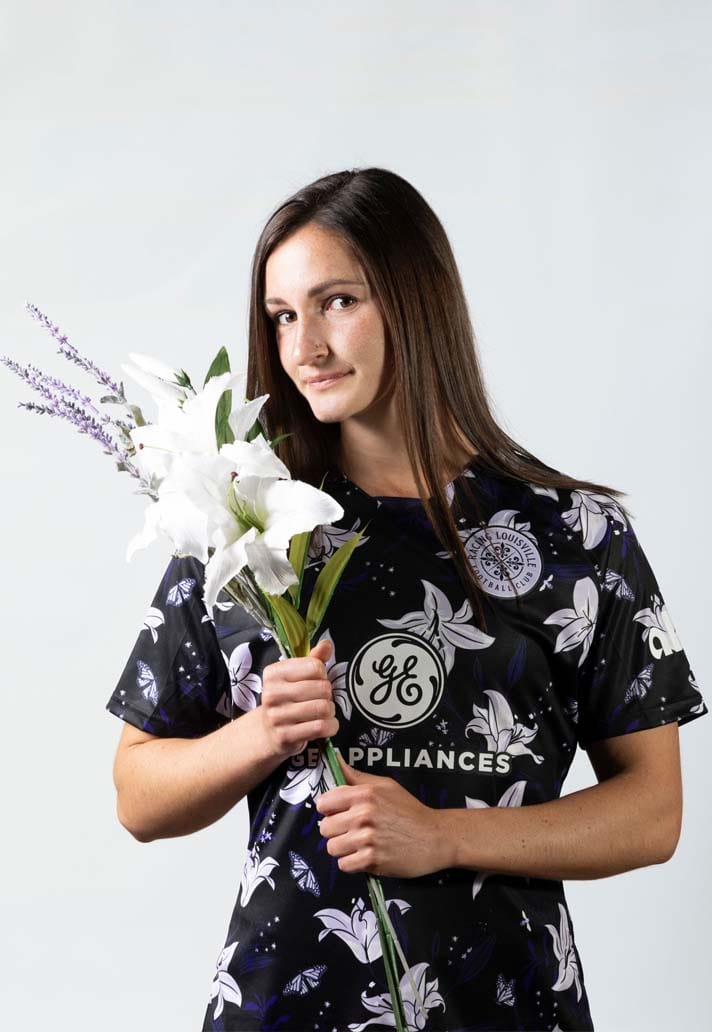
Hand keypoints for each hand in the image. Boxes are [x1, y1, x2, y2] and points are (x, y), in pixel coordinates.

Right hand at [259, 638, 338, 760]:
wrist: (267, 732)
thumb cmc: (287, 700)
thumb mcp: (296, 677)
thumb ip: (313, 659)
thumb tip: (326, 644)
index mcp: (274, 673)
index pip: (315, 666)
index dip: (322, 675)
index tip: (316, 681)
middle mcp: (272, 693)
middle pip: (322, 688)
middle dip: (328, 694)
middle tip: (321, 699)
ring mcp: (277, 716)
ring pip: (323, 708)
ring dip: (330, 711)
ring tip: (323, 712)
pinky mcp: (285, 736)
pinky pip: (320, 727)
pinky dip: (331, 726)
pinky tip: (325, 725)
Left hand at [315, 752, 443, 878]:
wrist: (435, 837)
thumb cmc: (409, 810)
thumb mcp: (385, 786)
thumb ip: (356, 776)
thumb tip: (335, 759)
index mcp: (364, 793)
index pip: (323, 802)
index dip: (329, 809)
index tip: (338, 813)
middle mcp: (363, 815)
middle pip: (325, 828)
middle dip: (336, 830)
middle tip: (351, 830)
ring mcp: (367, 839)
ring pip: (332, 848)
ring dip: (343, 848)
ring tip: (359, 844)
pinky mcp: (372, 860)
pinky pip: (344, 865)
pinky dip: (353, 863)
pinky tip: (365, 855)